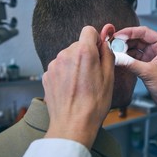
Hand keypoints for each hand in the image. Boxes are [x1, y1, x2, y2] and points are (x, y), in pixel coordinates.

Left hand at [43, 26, 114, 148]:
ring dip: (75, 64)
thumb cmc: (93, 105)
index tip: (99, 50)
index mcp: (84, 52)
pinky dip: (66, 74)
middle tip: (92, 73)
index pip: (88, 31)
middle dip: (86, 54)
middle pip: (78, 45)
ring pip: (68, 56)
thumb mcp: (109, 78)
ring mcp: (54, 65)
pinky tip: (71, 88)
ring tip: (81, 84)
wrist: (72, 125)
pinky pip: (59, 67)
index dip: (95, 39)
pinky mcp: (47, 75)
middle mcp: (66, 54)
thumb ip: (107, 55)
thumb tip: (105, 44)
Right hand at [114, 26, 156, 121]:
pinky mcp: (147, 62)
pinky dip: (126, 56)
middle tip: (112, 43)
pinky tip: (118, 57)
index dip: (129, 32)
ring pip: (135, 46)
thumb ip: (131, 63)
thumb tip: (116, 56)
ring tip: (114, 50)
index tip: (117, 35)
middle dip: (125, 40)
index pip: (144, 32)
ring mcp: (152, 54)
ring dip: (125, 48)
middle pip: (138, 38)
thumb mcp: (148, 73)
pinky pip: (134, 55)